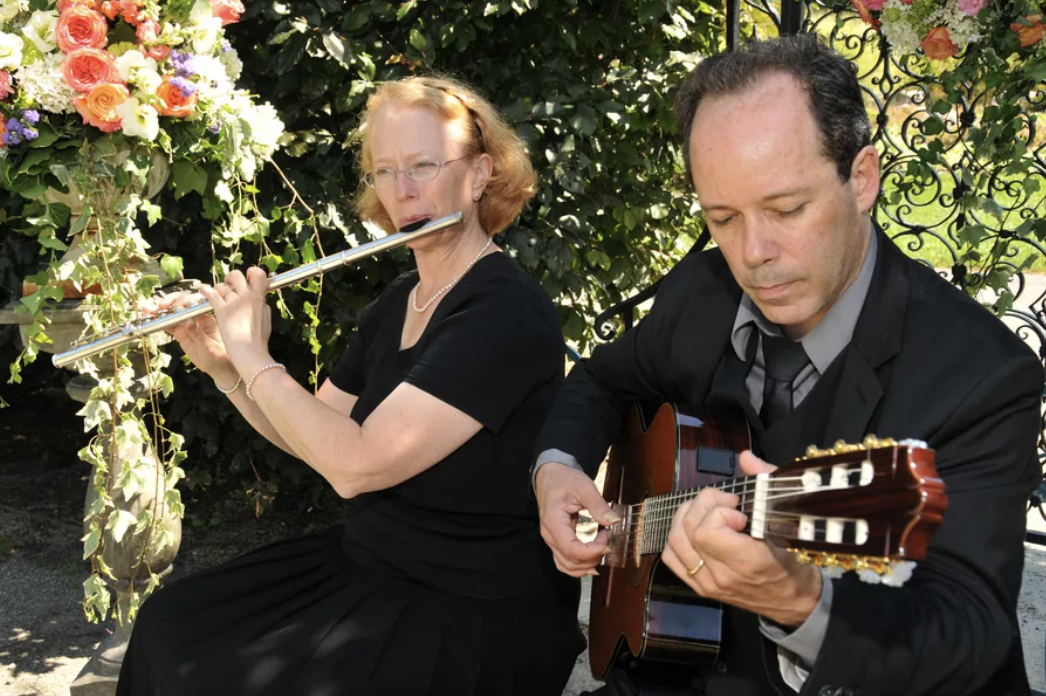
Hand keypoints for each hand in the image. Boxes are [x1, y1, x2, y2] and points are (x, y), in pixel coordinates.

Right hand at [141, 291, 235, 384]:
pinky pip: (168, 324)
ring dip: (159, 310)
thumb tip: (188, 321)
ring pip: (172, 313)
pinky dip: (159, 321)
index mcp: (207, 316)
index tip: (175, 306)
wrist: (217, 366)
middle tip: (159, 307)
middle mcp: (196, 317)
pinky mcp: (180, 332)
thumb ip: (198, 334)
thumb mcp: (209, 346)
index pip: (194, 303)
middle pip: (181, 304)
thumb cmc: (218, 355)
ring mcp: (187, 324)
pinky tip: (149, 319)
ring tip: (147, 310)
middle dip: (169, 302)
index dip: (183, 301)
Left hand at [200, 268, 272, 371]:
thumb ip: (263, 307)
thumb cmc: (259, 340)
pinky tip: (203, 290)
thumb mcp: (267, 320)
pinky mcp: (221, 310)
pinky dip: (206, 290)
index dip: (252, 273)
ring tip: (218, 294)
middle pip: (236, 275)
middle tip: (230, 285)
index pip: (258, 274)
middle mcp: (246, 296)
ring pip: (222, 286)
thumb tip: (261, 300)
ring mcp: (233, 302)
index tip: (248, 280)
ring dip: (219, 289)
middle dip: (231, 279)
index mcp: (259, 297)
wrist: (250, 352)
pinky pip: (211, 294)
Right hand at [535, 462, 620, 577]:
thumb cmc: (565, 479)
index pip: (571, 548)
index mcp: (554, 521)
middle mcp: (549, 535)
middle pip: (569, 561)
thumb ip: (598, 505)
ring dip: (586, 565)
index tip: (607, 543)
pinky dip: (578, 566)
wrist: (550, 476)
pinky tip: (592, 562)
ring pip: (566, 565)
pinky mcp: (556, 541)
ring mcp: (551, 540)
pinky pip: (564, 561)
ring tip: (602, 549)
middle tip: (607, 541)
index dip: (591, 552)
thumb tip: (614, 521)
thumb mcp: (584, 487)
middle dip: (592, 557)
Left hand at [660, 450, 821, 626]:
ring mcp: (708, 584)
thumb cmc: (794, 560)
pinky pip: (671, 558)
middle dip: (703, 505)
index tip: (739, 510)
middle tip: (725, 503)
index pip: (708, 532)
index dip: (719, 512)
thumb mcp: (789, 520)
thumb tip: (745, 457)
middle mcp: (722, 575)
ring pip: (675, 541)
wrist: (794, 600)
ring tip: (709, 511)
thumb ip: (767, 483)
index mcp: (747, 562)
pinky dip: (677, 537)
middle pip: (688, 531)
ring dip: (687, 517)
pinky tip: (696, 529)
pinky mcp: (700, 588)